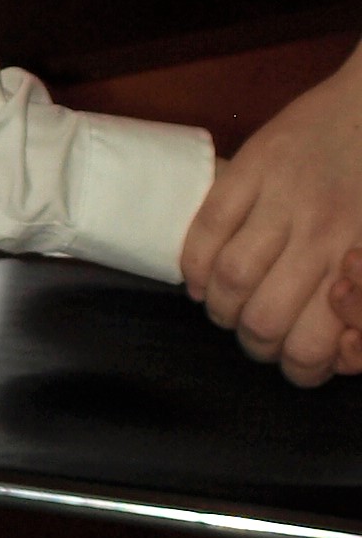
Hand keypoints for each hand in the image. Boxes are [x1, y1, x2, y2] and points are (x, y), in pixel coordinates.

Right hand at [179, 48, 361, 383]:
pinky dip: (192, 265)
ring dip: (218, 308)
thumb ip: (358, 291)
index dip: (295, 368)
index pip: (311, 345)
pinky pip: (205, 230)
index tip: (294, 360)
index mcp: (356, 256)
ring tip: (224, 307)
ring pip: (229, 281)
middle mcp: (320, 234)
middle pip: (263, 320)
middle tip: (256, 336)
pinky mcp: (247, 169)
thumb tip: (336, 350)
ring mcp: (279, 199)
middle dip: (253, 343)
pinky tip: (200, 278)